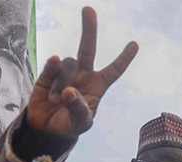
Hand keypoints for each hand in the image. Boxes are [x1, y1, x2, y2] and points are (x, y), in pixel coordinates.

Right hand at [27, 7, 137, 137]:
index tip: (134, 44)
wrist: (46, 129)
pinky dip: (51, 70)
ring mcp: (65, 73)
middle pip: (87, 48)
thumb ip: (78, 108)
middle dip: (89, 29)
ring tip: (57, 101)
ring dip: (63, 81)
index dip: (124, 58)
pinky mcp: (47, 75)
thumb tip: (69, 90)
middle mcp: (83, 75)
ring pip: (67, 63)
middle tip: (88, 9)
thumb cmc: (70, 125)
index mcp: (97, 86)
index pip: (114, 70)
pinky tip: (51, 84)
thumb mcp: (80, 123)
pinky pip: (52, 66)